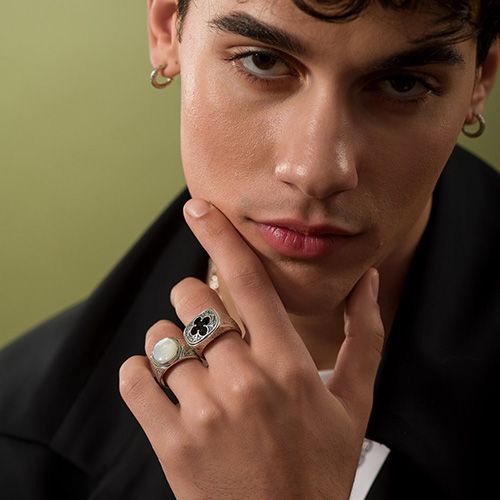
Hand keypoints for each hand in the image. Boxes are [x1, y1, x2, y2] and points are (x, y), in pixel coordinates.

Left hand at [119, 198, 384, 499]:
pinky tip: (157, 381)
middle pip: (193, 303)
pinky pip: (136, 381)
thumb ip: (364, 335)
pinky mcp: (173, 444)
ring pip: (162, 341)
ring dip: (169, 342)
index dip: (221, 237)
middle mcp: (245, 381)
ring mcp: (206, 412)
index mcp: (288, 364)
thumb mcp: (355, 400)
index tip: (198, 208)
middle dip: (191, 302)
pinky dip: (139, 372)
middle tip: (204, 323)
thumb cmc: (321, 465)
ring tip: (188, 364)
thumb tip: (369, 282)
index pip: (248, 281)